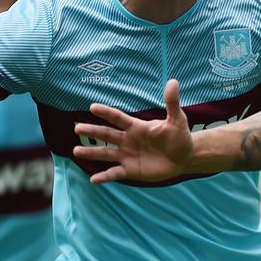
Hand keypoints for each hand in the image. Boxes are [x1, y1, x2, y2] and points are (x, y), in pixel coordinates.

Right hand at [73, 79, 191, 182]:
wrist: (184, 158)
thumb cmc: (179, 137)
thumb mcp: (177, 120)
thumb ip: (172, 103)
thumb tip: (173, 81)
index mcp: (136, 127)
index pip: (118, 118)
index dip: (106, 112)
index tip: (93, 107)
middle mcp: (127, 140)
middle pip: (107, 134)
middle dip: (92, 131)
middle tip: (77, 129)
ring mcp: (127, 155)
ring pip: (106, 154)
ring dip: (91, 153)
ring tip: (76, 151)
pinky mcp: (130, 170)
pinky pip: (115, 173)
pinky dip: (104, 176)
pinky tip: (93, 179)